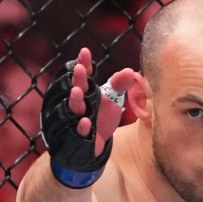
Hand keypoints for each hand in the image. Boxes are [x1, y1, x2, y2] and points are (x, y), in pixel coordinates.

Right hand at [42, 49, 131, 188]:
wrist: (90, 149)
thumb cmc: (99, 121)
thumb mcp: (111, 102)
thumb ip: (119, 86)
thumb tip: (131, 72)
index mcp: (86, 93)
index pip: (83, 75)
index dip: (83, 64)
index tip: (85, 52)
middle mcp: (78, 104)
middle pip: (75, 89)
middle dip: (76, 80)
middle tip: (78, 69)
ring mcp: (74, 120)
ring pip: (71, 109)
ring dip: (75, 101)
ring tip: (78, 91)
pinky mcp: (75, 138)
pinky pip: (77, 132)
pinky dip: (81, 127)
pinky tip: (87, 122)